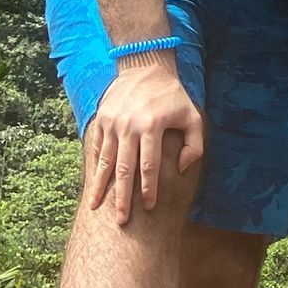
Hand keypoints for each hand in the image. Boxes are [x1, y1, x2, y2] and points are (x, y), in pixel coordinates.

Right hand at [84, 57, 204, 224]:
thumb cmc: (173, 96)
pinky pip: (97, 147)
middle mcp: (129, 126)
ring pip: (106, 161)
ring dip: (101, 186)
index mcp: (152, 126)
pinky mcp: (101, 119)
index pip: (149, 166)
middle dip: (122, 197)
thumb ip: (194, 145)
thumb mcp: (192, 116)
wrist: (145, 66)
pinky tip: (93, 184)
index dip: (149, 189)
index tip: (148, 208)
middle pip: (124, 169)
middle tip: (120, 221)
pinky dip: (96, 166)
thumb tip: (182, 169)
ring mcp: (112, 123)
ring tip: (96, 208)